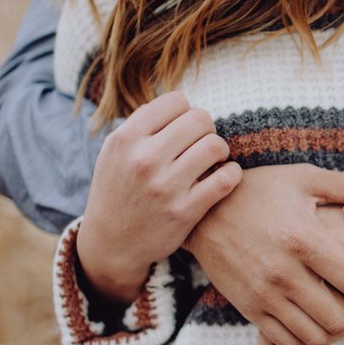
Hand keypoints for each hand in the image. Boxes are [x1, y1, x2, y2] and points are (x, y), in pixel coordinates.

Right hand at [77, 92, 240, 303]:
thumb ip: (143, 125)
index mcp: (126, 139)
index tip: (184, 129)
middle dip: (206, 129)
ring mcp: (165, 186)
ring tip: (213, 159)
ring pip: (215, 146)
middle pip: (200, 119)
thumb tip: (180, 103)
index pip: (176, 101)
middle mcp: (144, 159)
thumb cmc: (119, 191)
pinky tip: (225, 176)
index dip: (186, 112)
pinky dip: (232, 173)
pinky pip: (225, 179)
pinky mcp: (185, 211)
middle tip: (201, 144)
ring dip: (220, 150)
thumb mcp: (116, 152)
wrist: (111, 243)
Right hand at [183, 164, 343, 344]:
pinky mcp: (249, 309)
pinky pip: (287, 342)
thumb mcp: (303, 179)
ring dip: (339, 334)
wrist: (201, 212)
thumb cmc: (257, 190)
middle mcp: (284, 273)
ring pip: (315, 336)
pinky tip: (319, 326)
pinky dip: (309, 342)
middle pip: (340, 319)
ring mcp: (264, 295)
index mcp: (304, 240)